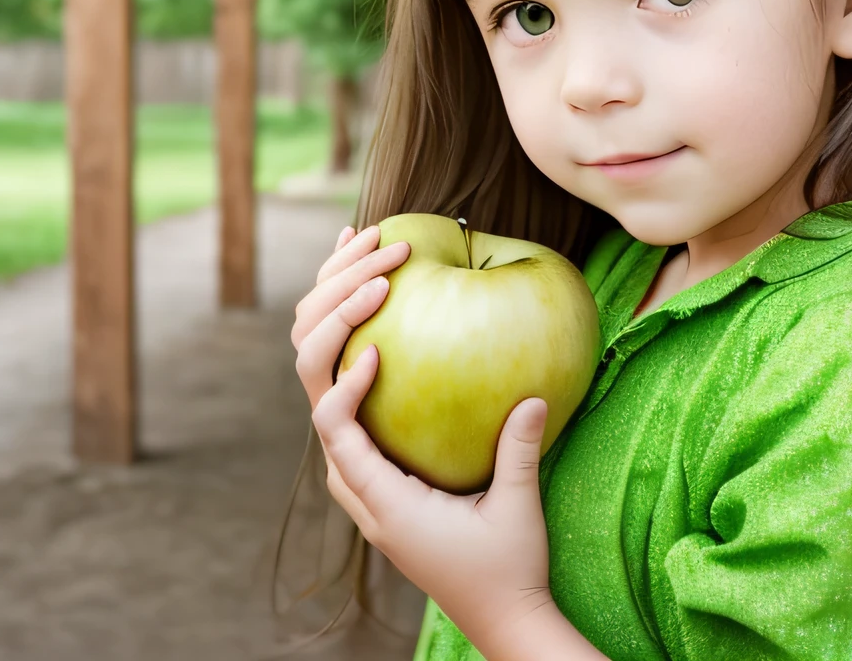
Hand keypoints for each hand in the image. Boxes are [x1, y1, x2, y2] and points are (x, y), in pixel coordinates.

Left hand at [291, 225, 597, 658]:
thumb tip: (536, 396)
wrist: (497, 609)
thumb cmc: (506, 566)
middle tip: (380, 266)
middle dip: (335, 315)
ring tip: (363, 242)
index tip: (380, 349)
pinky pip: (349, 384)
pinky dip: (354, 330)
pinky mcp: (377, 454)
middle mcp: (356, 479)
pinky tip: (375, 282)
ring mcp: (362, 466)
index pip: (334, 428)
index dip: (344, 383)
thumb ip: (516, 455)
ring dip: (338, 307)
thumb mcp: (515, 511)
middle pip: (316, 386)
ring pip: (324, 375)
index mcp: (379, 498)